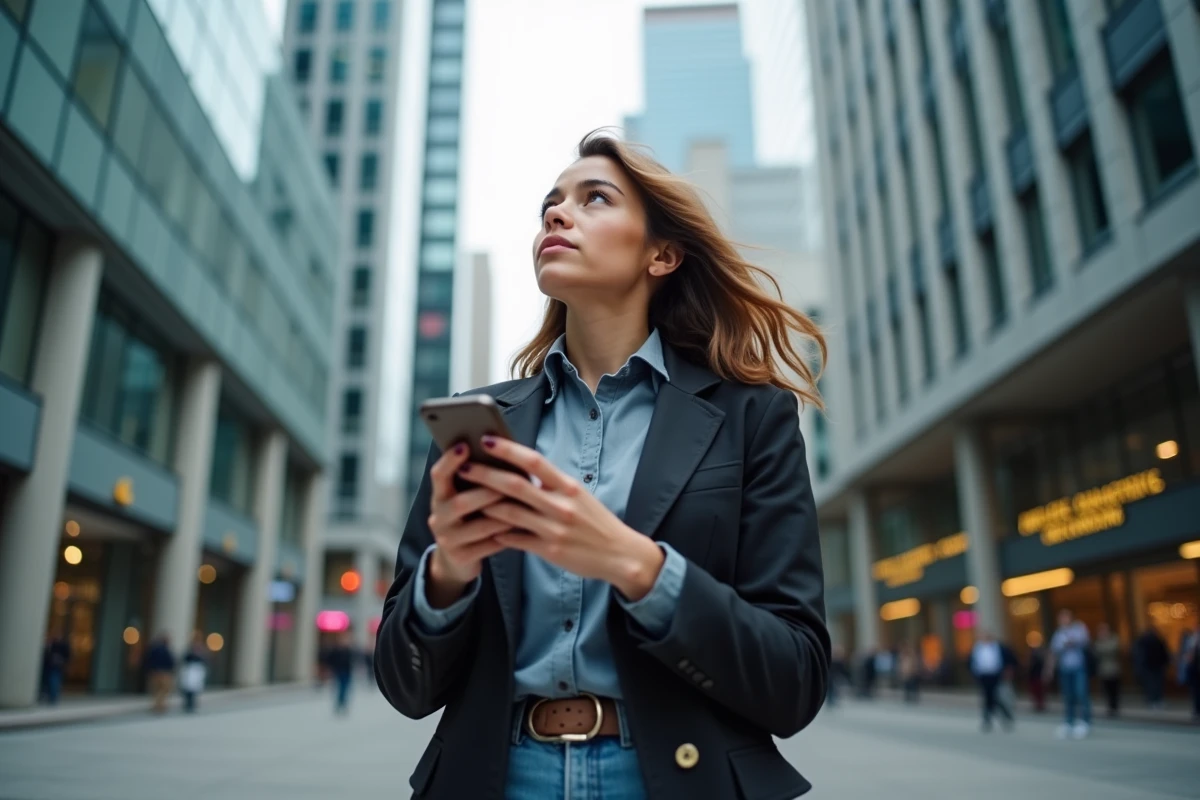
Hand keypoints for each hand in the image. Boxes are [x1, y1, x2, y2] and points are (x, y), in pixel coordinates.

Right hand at [424, 442, 510, 605]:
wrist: (457, 560)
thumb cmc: (470, 518)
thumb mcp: (466, 498)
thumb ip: (477, 481)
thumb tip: (502, 452)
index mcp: (440, 496)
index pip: (438, 475)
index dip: (450, 461)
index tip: (465, 445)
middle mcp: (438, 517)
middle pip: (460, 503)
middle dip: (487, 493)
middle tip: (511, 484)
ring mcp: (447, 539)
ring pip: (478, 526)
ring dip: (503, 516)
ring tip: (524, 507)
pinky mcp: (461, 557)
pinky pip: (488, 545)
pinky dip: (506, 536)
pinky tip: (522, 528)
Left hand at [456, 436, 664, 600]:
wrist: (621, 555)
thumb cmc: (597, 522)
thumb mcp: (579, 496)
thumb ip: (552, 485)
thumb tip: (522, 471)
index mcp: (568, 486)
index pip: (534, 461)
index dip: (508, 450)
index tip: (487, 440)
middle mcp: (561, 505)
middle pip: (515, 485)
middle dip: (486, 474)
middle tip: (463, 467)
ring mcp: (554, 529)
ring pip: (510, 513)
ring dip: (484, 504)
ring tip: (464, 498)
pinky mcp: (549, 550)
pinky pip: (515, 539)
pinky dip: (498, 532)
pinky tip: (484, 528)